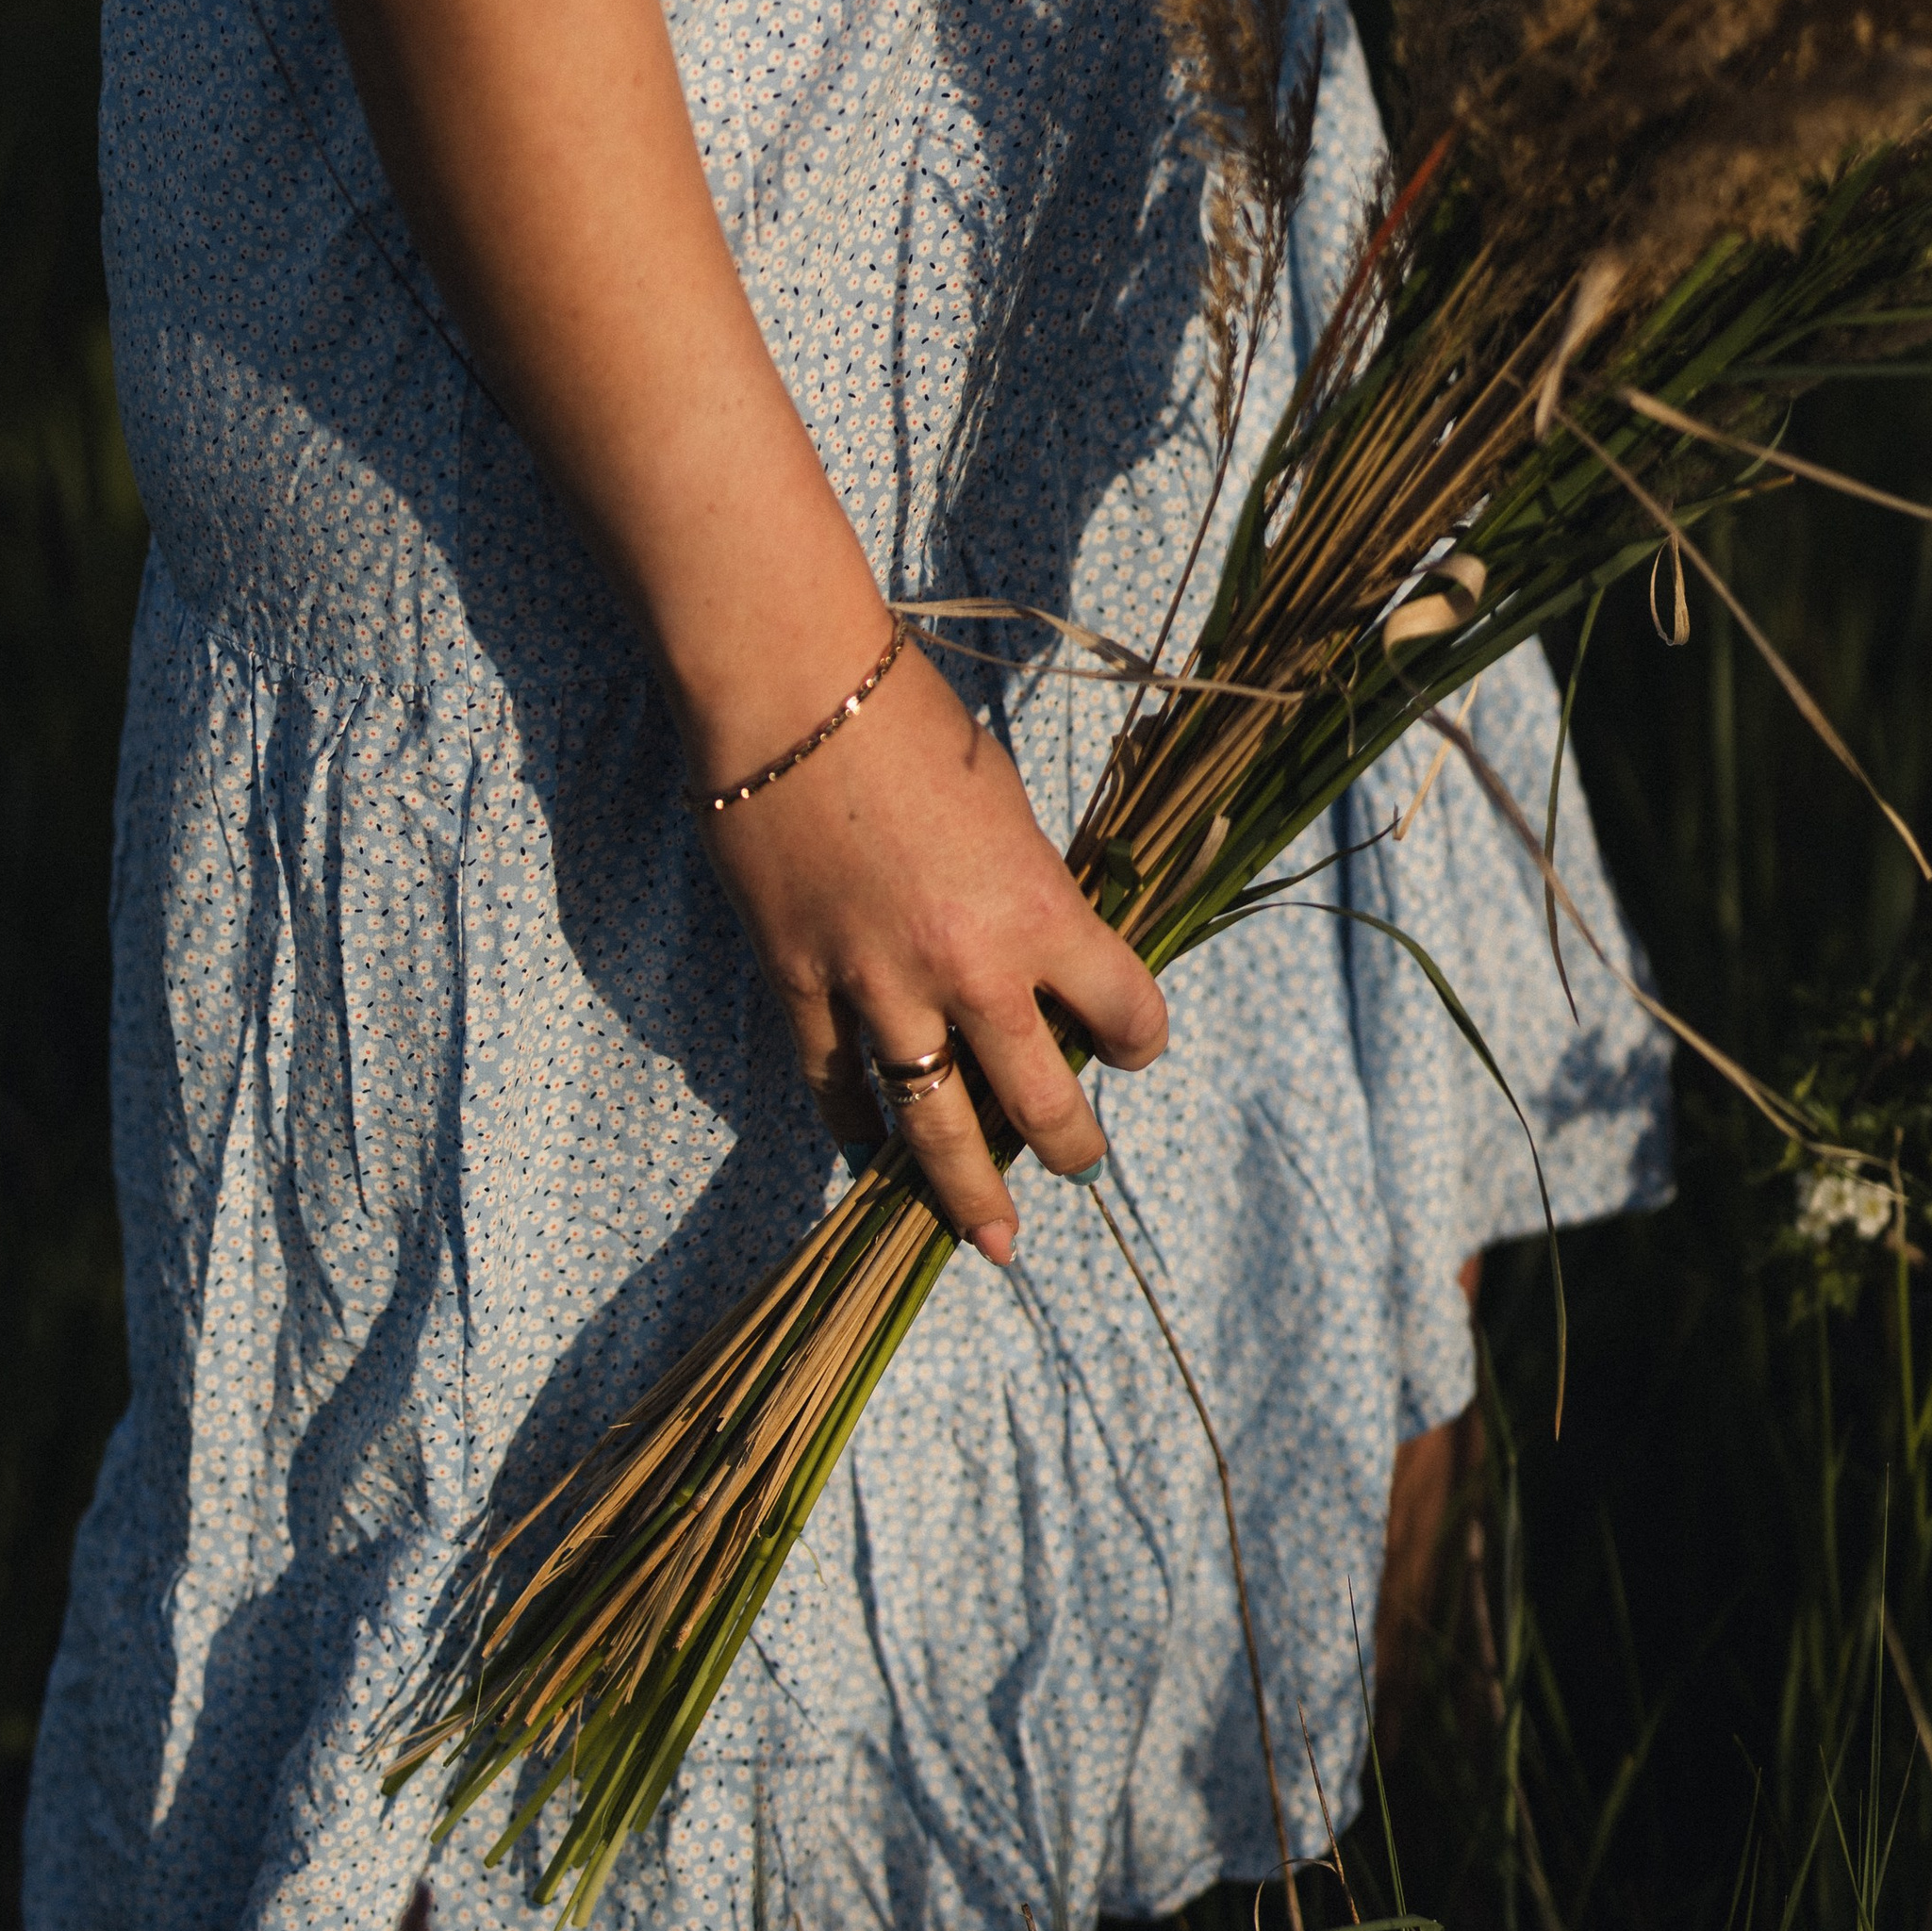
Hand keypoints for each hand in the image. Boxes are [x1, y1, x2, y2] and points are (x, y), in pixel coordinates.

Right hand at [699, 629, 1169, 1262]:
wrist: (791, 691)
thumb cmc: (912, 722)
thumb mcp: (1007, 807)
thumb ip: (1029, 890)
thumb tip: (1039, 949)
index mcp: (1041, 912)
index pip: (1127, 1014)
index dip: (1140, 1038)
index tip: (1133, 1048)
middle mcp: (970, 970)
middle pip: (1042, 1105)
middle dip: (1072, 1148)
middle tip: (1081, 1166)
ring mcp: (878, 988)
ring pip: (935, 1129)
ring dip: (970, 1193)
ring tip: (995, 1239)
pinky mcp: (799, 985)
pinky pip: (835, 1087)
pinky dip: (856, 1127)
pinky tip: (869, 1150)